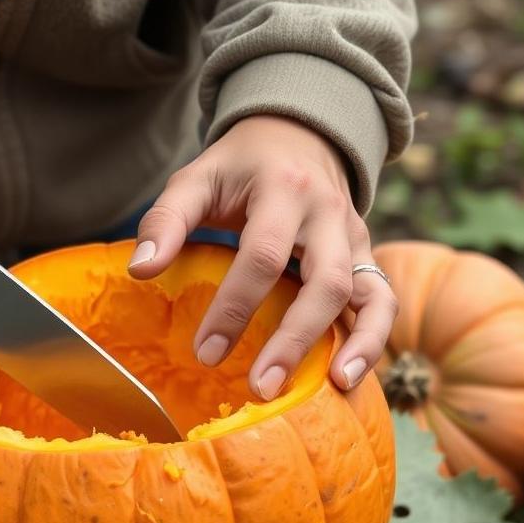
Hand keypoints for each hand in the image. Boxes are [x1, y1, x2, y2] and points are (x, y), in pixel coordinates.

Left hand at [128, 115, 397, 397]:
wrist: (296, 134)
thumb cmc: (238, 167)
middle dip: (294, 339)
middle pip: (325, 281)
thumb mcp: (196, 179)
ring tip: (334, 387)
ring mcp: (356, 236)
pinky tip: (348, 375)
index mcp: (283, 189)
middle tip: (261, 387)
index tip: (206, 353)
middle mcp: (329, 214)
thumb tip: (140, 270)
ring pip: (370, 293)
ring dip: (357, 344)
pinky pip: (383, 300)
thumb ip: (166, 221)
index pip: (262, 255)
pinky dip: (375, 338)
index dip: (235, 307)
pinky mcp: (365, 257)